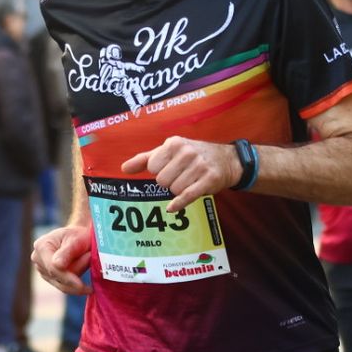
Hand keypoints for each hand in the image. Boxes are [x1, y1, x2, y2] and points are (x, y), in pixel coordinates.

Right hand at [32, 225, 92, 294]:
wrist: (79, 239)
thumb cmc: (78, 236)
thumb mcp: (76, 239)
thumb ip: (67, 251)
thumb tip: (57, 265)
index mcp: (41, 246)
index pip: (53, 267)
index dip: (67, 278)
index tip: (81, 285)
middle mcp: (38, 260)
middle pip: (58, 277)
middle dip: (78, 270)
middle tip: (91, 255)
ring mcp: (43, 271)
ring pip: (63, 284)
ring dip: (79, 273)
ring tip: (88, 256)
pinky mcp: (51, 279)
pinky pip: (66, 287)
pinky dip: (77, 280)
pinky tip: (85, 266)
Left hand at [121, 136, 241, 212]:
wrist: (227, 160)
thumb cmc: (193, 156)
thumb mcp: (170, 152)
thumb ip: (145, 159)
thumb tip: (124, 168)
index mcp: (174, 143)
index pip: (152, 167)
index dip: (159, 171)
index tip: (169, 168)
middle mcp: (187, 152)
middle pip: (162, 180)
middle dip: (168, 182)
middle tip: (179, 177)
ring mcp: (199, 166)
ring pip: (174, 189)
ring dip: (178, 190)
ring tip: (188, 182)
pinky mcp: (209, 180)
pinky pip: (187, 196)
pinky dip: (178, 204)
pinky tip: (172, 207)